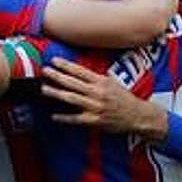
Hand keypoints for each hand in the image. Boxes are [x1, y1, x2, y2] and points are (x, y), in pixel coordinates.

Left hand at [41, 57, 166, 139]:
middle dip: (57, 76)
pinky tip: (54, 115)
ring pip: (72, 98)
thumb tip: (78, 72)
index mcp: (101, 81)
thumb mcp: (112, 83)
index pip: (80, 71)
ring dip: (56, 93)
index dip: (66, 65)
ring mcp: (95, 107)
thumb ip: (95, 78)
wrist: (137, 116)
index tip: (54, 60)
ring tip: (44, 89)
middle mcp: (97, 93)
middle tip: (44, 71)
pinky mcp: (94, 121)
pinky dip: (64, 117)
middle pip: (73, 83)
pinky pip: (76, 119)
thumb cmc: (123, 98)